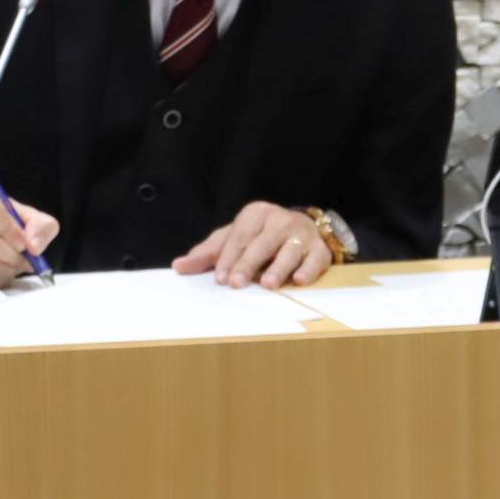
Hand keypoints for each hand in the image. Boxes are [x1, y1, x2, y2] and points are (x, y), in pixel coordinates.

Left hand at [174, 201, 335, 288]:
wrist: (302, 228)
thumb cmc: (261, 237)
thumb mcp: (234, 240)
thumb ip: (208, 254)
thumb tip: (179, 267)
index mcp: (256, 214)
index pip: (240, 236)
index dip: (229, 257)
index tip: (220, 277)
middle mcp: (280, 220)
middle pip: (262, 243)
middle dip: (248, 264)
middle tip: (236, 283)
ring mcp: (302, 234)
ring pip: (289, 251)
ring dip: (279, 268)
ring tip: (268, 284)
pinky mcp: (320, 249)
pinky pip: (315, 259)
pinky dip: (308, 270)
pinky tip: (299, 281)